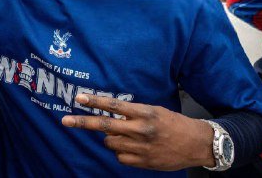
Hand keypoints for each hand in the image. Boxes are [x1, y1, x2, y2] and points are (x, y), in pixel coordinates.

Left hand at [62, 94, 214, 170]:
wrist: (196, 144)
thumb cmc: (174, 124)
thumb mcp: (154, 110)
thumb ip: (133, 113)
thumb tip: (110, 115)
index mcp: (144, 113)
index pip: (113, 105)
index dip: (94, 101)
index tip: (79, 98)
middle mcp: (140, 129)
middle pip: (104, 126)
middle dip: (83, 122)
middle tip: (66, 120)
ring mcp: (141, 148)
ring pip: (110, 143)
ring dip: (111, 138)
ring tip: (124, 135)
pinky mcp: (143, 162)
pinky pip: (120, 157)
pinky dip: (121, 152)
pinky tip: (132, 148)